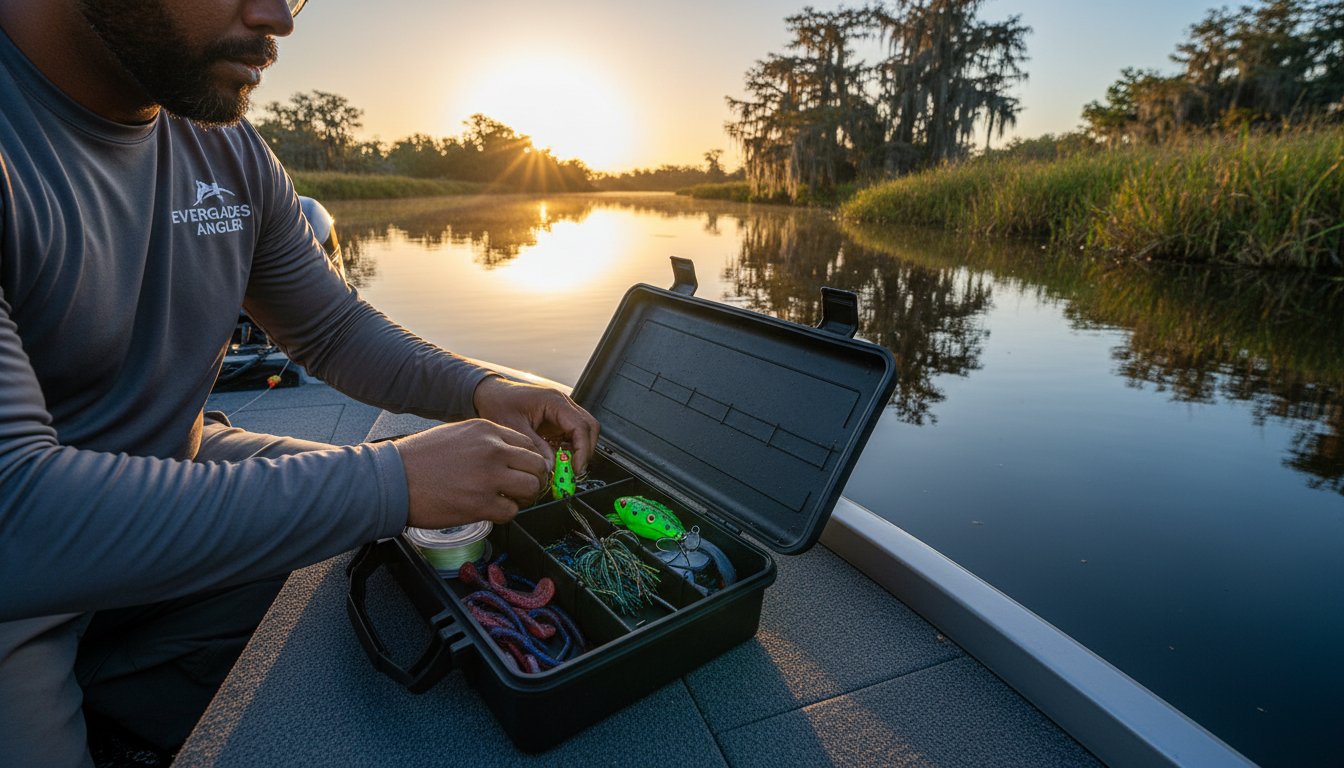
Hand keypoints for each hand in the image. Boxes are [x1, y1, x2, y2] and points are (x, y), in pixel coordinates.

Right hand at [393, 419, 548, 528]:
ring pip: (531, 488)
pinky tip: (491, 511)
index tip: (523, 471)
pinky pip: (511, 512)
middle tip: (522, 489)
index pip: (528, 444)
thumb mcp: (456, 434)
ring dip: (523, 498)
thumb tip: (507, 454)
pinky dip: (505, 514)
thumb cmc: (418, 458)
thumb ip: (485, 440)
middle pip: (537, 465)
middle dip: (533, 479)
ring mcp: (489, 477)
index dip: (528, 461)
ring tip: (508, 500)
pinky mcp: (481, 504)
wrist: (392, 479)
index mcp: (487, 430)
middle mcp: (493, 450)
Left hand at [472, 375, 600, 473]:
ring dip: (579, 451)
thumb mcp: (514, 428)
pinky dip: (570, 450)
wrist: (490, 394)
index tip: (575, 469)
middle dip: (585, 451)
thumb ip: (534, 447)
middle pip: (590, 428)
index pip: (581, 426)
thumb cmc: (499, 403)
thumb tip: (551, 467)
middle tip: (573, 471)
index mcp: (554, 401)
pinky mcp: (558, 420)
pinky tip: (557, 459)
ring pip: (585, 432)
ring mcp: (562, 412)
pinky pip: (572, 436)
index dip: (582, 450)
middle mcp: (563, 404)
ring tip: (564, 467)